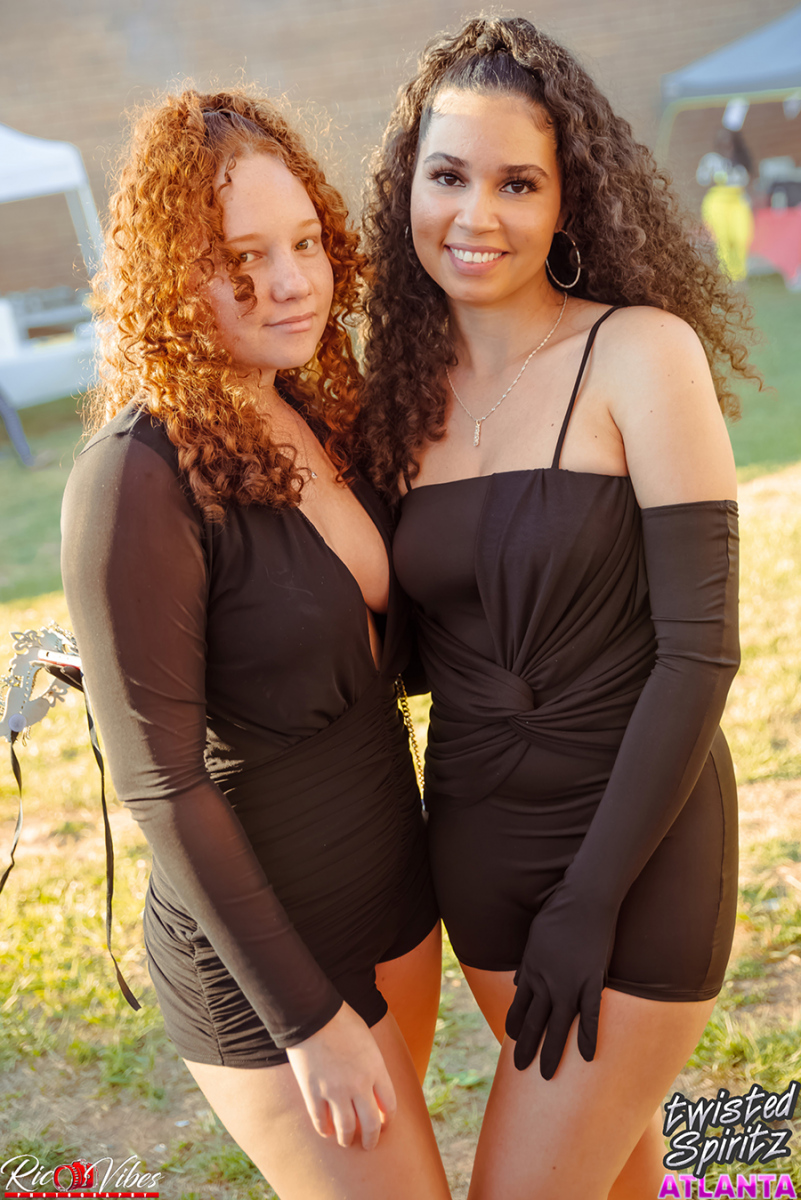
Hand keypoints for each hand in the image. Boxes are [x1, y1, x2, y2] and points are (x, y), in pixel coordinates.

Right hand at [286, 1002, 396, 1149]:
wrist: (313, 1014)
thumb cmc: (342, 1021)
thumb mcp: (368, 1041)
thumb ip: (373, 1065)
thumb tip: (374, 1085)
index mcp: (376, 1069)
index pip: (389, 1105)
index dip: (388, 1119)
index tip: (384, 1124)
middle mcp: (358, 1085)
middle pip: (370, 1124)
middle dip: (371, 1139)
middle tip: (369, 1145)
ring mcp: (334, 1091)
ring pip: (345, 1129)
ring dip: (347, 1139)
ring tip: (346, 1141)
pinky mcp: (313, 1092)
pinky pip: (320, 1121)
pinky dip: (324, 1129)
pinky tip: (327, 1131)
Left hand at [505, 885, 616, 1078]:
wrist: (584, 901)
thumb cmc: (558, 914)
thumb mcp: (534, 939)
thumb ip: (527, 964)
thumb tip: (518, 981)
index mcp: (531, 970)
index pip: (519, 1006)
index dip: (515, 1025)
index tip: (511, 1041)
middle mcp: (546, 982)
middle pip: (534, 1022)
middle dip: (526, 1047)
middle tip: (520, 1069)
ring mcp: (569, 984)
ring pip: (558, 1026)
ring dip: (551, 1051)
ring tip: (545, 1075)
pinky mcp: (592, 981)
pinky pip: (590, 1016)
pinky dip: (588, 1037)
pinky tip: (587, 1057)